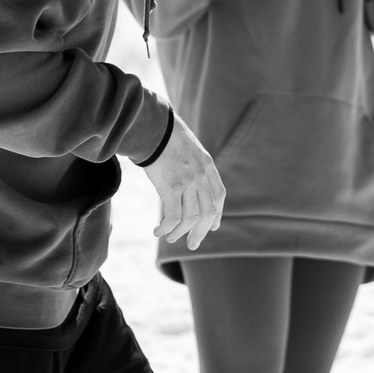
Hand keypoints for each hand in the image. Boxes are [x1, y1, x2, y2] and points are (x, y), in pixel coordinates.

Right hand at [140, 118, 223, 249]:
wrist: (153, 128)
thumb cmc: (165, 138)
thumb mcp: (188, 149)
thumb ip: (193, 166)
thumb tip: (189, 183)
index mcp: (208, 165)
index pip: (219, 196)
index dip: (217, 214)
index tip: (212, 227)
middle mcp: (201, 176)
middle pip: (208, 212)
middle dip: (201, 231)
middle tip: (193, 244)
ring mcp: (188, 182)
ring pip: (191, 218)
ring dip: (180, 233)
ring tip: (171, 238)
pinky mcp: (171, 187)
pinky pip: (173, 216)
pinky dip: (167, 228)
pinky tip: (159, 231)